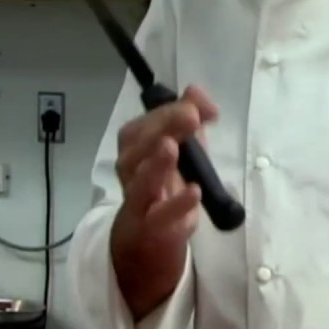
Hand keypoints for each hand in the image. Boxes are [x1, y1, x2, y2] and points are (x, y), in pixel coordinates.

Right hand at [110, 85, 217, 319]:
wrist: (149, 237)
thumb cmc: (168, 181)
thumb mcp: (183, 146)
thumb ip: (189, 114)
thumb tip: (196, 91)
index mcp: (134, 147)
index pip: (142, 125)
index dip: (168, 112)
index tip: (199, 108)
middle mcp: (129, 171)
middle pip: (136, 149)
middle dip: (161, 129)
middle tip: (189, 117)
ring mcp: (138, 201)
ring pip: (139, 181)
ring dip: (156, 164)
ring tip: (173, 148)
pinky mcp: (151, 228)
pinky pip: (159, 217)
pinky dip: (176, 205)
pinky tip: (194, 192)